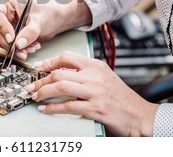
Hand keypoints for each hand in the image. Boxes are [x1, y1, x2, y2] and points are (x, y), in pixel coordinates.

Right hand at [0, 0, 52, 59]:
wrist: (56, 18)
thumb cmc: (49, 11)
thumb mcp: (39, 20)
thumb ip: (29, 32)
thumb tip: (18, 43)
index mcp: (9, 2)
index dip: (1, 27)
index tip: (11, 38)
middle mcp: (6, 13)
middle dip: (8, 42)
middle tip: (18, 49)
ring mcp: (8, 24)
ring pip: (2, 39)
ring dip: (14, 48)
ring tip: (29, 49)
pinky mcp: (12, 34)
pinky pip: (9, 45)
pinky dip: (19, 50)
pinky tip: (30, 48)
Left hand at [26, 51, 158, 136]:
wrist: (141, 116)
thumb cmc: (122, 98)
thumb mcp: (104, 77)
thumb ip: (85, 73)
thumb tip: (60, 73)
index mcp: (96, 66)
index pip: (67, 57)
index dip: (48, 62)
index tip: (38, 68)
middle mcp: (95, 76)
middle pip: (59, 73)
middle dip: (40, 80)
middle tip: (31, 86)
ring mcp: (95, 92)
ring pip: (60, 87)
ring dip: (43, 92)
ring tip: (35, 96)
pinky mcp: (96, 109)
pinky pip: (68, 106)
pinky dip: (53, 108)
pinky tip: (45, 109)